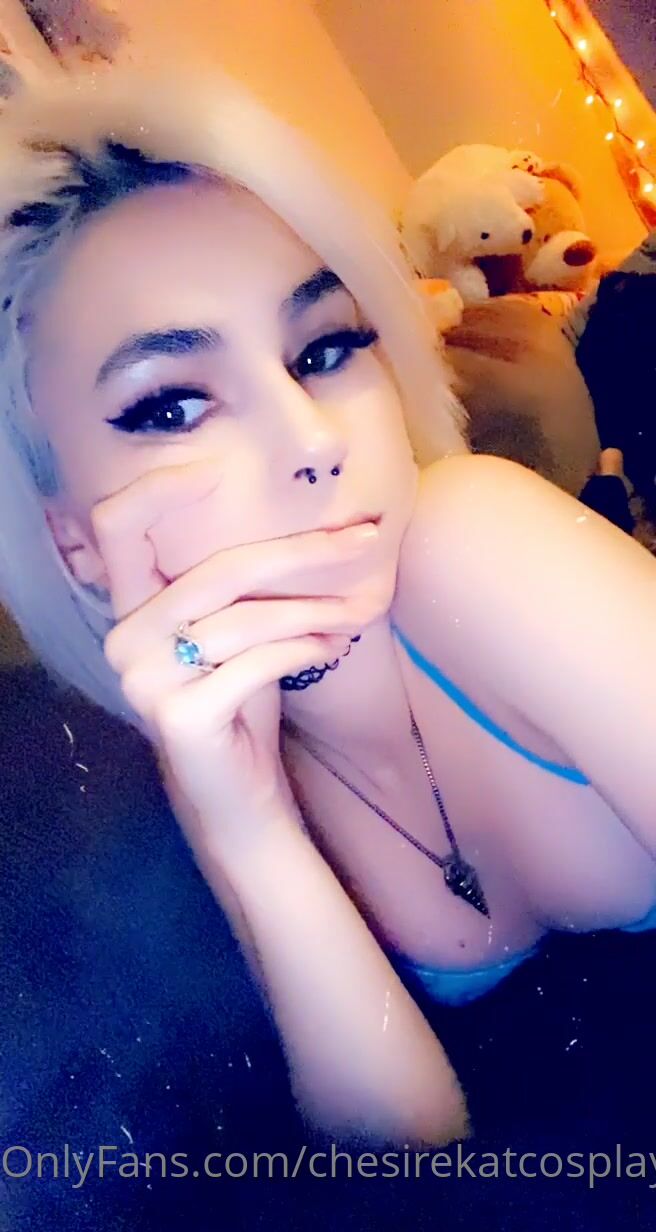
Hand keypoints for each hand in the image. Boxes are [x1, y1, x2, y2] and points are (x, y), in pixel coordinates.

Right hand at [91, 461, 379, 853]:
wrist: (234, 801)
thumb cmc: (239, 703)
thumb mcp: (232, 634)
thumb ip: (236, 585)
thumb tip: (316, 520)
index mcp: (131, 608)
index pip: (117, 525)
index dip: (159, 488)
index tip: (220, 468)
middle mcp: (125, 640)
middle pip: (216, 568)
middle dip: (301, 551)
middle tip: (363, 540)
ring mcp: (146, 681)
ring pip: (246, 618)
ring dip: (315, 609)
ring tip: (358, 612)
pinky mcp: (182, 717)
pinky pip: (257, 663)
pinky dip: (303, 648)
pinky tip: (329, 648)